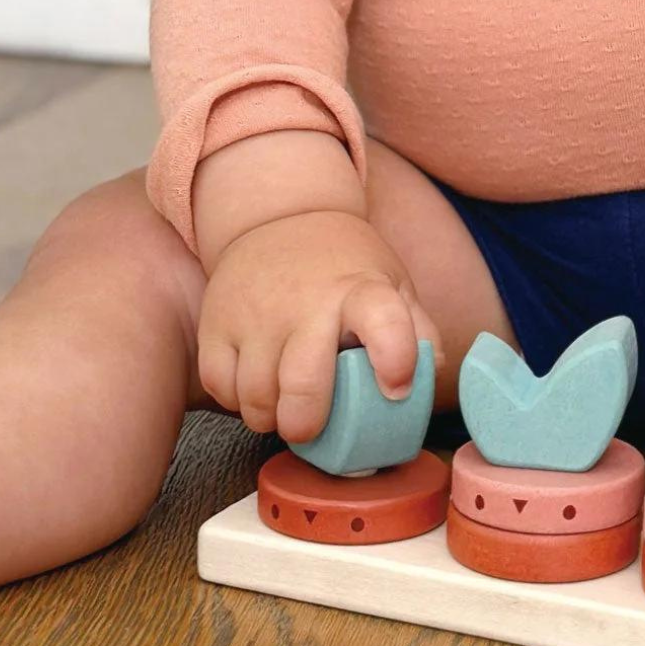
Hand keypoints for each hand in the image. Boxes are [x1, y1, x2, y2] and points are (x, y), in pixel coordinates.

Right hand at [198, 209, 442, 443]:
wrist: (279, 217)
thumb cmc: (344, 265)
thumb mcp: (391, 283)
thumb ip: (416, 330)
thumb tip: (428, 376)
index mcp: (361, 290)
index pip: (383, 321)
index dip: (393, 360)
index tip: (395, 389)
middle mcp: (307, 302)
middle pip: (302, 382)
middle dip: (307, 424)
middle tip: (311, 428)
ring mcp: (256, 314)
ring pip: (255, 396)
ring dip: (270, 418)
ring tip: (283, 408)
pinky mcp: (216, 322)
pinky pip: (220, 386)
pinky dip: (236, 401)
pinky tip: (255, 389)